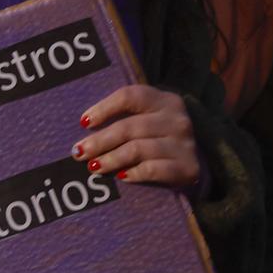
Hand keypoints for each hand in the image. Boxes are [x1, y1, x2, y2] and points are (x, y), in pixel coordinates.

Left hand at [72, 84, 199, 188]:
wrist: (192, 165)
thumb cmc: (159, 139)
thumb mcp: (147, 120)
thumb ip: (123, 117)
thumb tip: (84, 126)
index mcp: (164, 100)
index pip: (130, 96)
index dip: (104, 108)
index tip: (83, 122)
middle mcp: (177, 119)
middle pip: (130, 127)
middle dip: (100, 140)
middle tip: (79, 152)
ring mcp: (185, 144)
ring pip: (138, 149)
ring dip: (111, 159)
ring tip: (94, 166)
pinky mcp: (188, 168)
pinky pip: (154, 169)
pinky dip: (134, 173)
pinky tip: (121, 176)